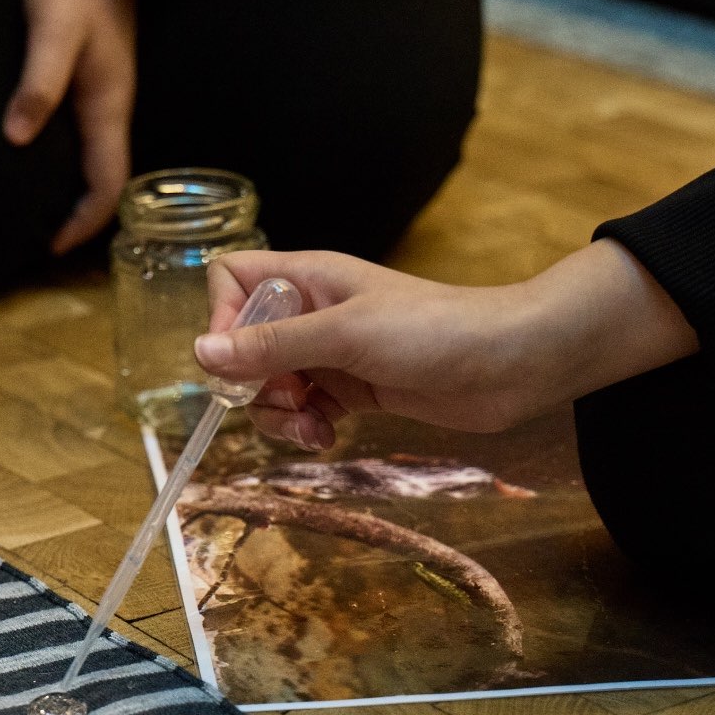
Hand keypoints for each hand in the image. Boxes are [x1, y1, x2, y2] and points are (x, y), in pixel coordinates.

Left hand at [2, 0, 138, 253]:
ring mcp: (102, 91)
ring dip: (67, 188)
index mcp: (108, 106)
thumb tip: (18, 138)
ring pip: (91, 157)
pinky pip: (79, 133)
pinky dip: (60, 158)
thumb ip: (38, 84)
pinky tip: (29, 155)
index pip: (108, 185)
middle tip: (31, 236)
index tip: (50, 247)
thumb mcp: (51, 31)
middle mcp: (110, 107)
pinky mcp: (89, 75)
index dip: (84, 223)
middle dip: (74, 216)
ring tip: (27, 206)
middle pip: (102, 180)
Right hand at [195, 241, 699, 448]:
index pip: (230, 281)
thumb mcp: (346, 335)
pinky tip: (328, 436)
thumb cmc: (435, 331)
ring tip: (312, 427)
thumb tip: (200, 355)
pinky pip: (303, 409)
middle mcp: (312, 311)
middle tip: (286, 400)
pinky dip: (305, 427)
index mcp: (307, 278)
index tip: (240, 359)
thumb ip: (272, 345)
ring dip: (278, 414)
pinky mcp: (352, 388)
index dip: (223, 319)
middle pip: (242, 344)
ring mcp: (331, 351)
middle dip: (252, 383)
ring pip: (270, 384)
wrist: (514, 363)